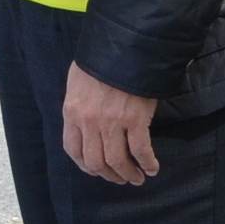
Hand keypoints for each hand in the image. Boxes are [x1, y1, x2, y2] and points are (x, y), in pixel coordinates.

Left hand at [63, 62, 158, 184]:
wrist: (123, 45)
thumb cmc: (99, 60)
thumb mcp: (77, 82)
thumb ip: (79, 106)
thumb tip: (84, 123)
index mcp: (72, 112)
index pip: (73, 150)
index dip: (85, 165)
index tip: (96, 170)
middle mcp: (89, 122)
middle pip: (96, 162)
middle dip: (109, 175)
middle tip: (120, 178)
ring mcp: (112, 122)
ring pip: (118, 161)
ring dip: (128, 174)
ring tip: (136, 178)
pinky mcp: (135, 120)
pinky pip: (141, 150)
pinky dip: (147, 163)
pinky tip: (152, 168)